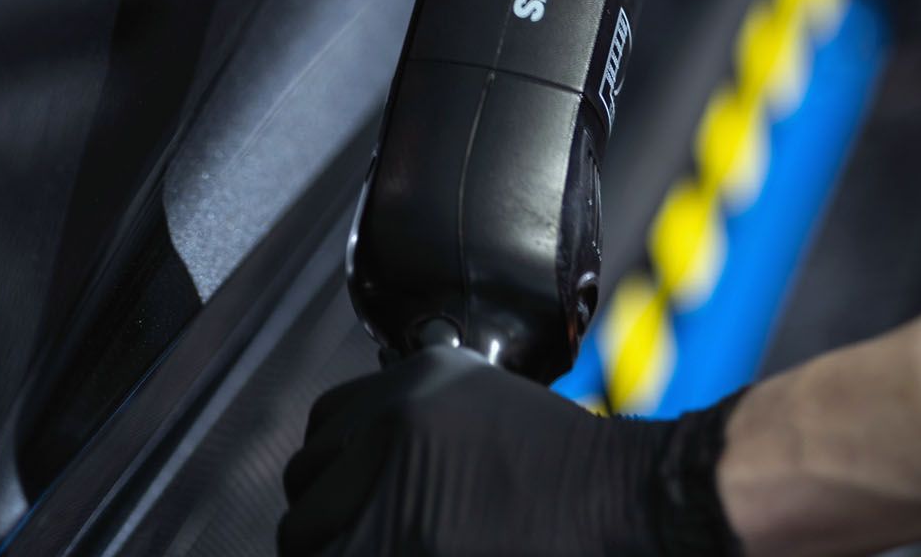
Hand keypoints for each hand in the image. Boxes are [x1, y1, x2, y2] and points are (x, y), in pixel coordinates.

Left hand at [279, 346, 741, 555]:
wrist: (616, 499)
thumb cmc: (565, 464)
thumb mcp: (482, 401)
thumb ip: (414, 418)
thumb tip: (356, 463)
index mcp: (409, 382)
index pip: (321, 427)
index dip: (334, 468)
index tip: (351, 493)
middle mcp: (388, 425)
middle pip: (304, 485)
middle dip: (329, 516)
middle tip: (373, 533)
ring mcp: (387, 489)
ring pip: (305, 538)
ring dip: (337, 546)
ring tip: (392, 543)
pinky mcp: (392, 546)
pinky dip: (358, 556)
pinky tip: (411, 550)